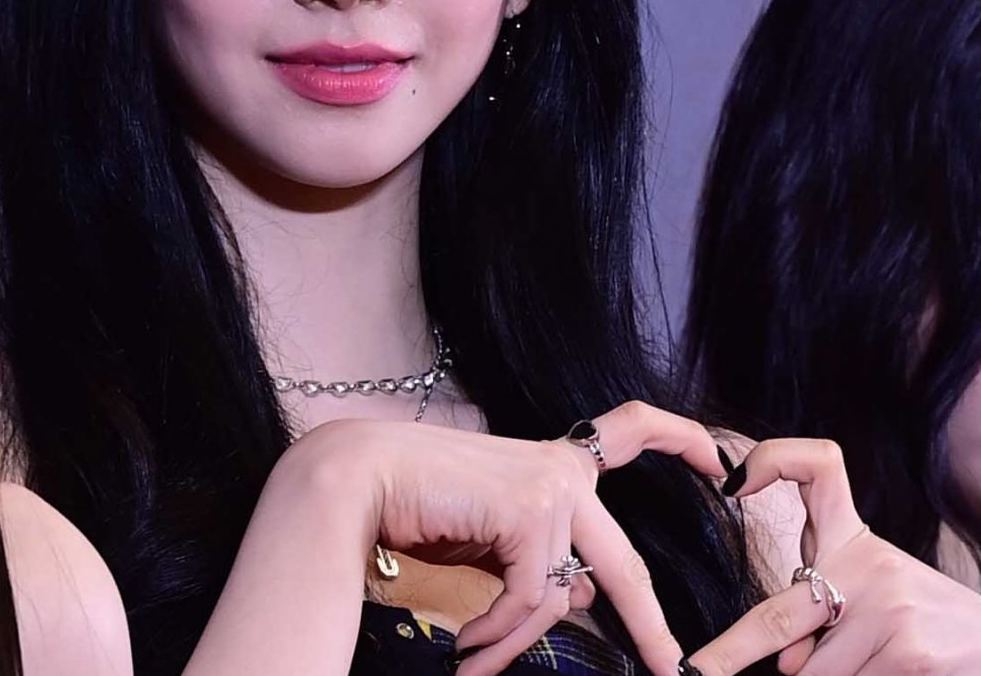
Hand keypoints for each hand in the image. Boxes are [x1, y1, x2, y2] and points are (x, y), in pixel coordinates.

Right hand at [299, 401, 724, 675]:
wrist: (364, 478)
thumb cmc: (421, 503)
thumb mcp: (493, 540)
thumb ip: (540, 558)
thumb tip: (581, 600)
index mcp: (555, 463)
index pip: (631, 430)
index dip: (680, 439)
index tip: (719, 460)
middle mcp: (562, 469)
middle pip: (620, 561)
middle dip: (648, 624)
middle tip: (671, 666)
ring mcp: (550, 487)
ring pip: (558, 596)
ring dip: (514, 640)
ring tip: (476, 661)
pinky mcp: (531, 509)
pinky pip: (527, 600)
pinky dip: (495, 634)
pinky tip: (466, 645)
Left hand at [686, 438, 980, 674]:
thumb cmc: (922, 622)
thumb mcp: (874, 593)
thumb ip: (822, 611)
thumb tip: (785, 663)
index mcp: (855, 539)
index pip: (818, 467)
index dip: (772, 460)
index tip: (732, 482)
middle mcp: (869, 563)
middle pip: (776, 615)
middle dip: (730, 653)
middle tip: (697, 671)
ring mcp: (889, 608)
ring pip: (812, 674)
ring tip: (873, 664)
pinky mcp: (909, 653)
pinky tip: (890, 675)